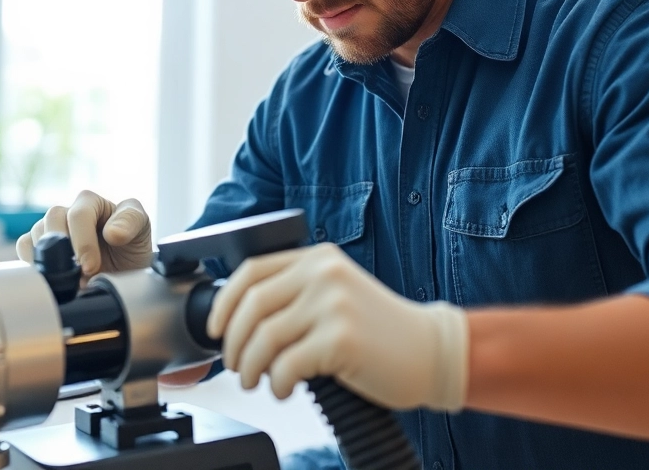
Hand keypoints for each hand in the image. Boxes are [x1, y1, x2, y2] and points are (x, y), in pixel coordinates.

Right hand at [15, 190, 153, 278]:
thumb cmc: (130, 245)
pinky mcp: (37, 245)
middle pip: (52, 220)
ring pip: (36, 235)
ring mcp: (50, 228)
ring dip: (49, 260)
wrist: (122, 272)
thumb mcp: (141, 229)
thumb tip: (112, 232)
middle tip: (78, 275)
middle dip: (64, 250)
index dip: (83, 241)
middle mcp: (67, 212)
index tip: (91, 266)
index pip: (79, 214)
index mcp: (91, 202)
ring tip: (68, 280)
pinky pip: (25, 248)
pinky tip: (52, 278)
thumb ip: (131, 222)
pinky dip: (33, 263)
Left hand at [206, 242, 468, 411]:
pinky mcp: (341, 337)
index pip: (251, 270)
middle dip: (233, 342)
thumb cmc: (381, 333)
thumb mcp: (337, 295)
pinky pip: (286, 365)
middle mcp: (323, 274)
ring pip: (264, 338)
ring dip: (250, 367)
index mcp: (318, 258)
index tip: (216, 329)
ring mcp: (333, 304)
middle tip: (236, 366)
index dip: (224, 303)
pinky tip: (285, 390)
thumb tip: (239, 321)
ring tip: (256, 382)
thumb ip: (297, 294)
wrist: (432, 352)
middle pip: (252, 305)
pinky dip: (277, 384)